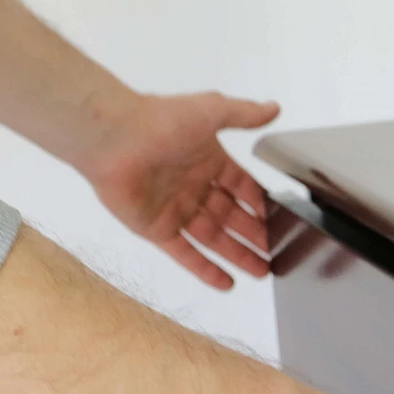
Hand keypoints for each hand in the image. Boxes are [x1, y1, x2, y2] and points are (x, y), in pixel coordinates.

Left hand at [84, 92, 279, 289]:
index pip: (243, 188)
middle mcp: (194, 186)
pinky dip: (205, 270)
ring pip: (214, 239)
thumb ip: (244, 113)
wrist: (111, 138)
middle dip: (255, 236)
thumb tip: (274, 108)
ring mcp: (176, 210)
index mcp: (208, 160)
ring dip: (238, 256)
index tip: (282, 221)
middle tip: (278, 253)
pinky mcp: (157, 229)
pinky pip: (185, 254)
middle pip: (232, 218)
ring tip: (262, 272)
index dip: (261, 205)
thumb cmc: (158, 120)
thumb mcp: (211, 111)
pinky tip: (227, 284)